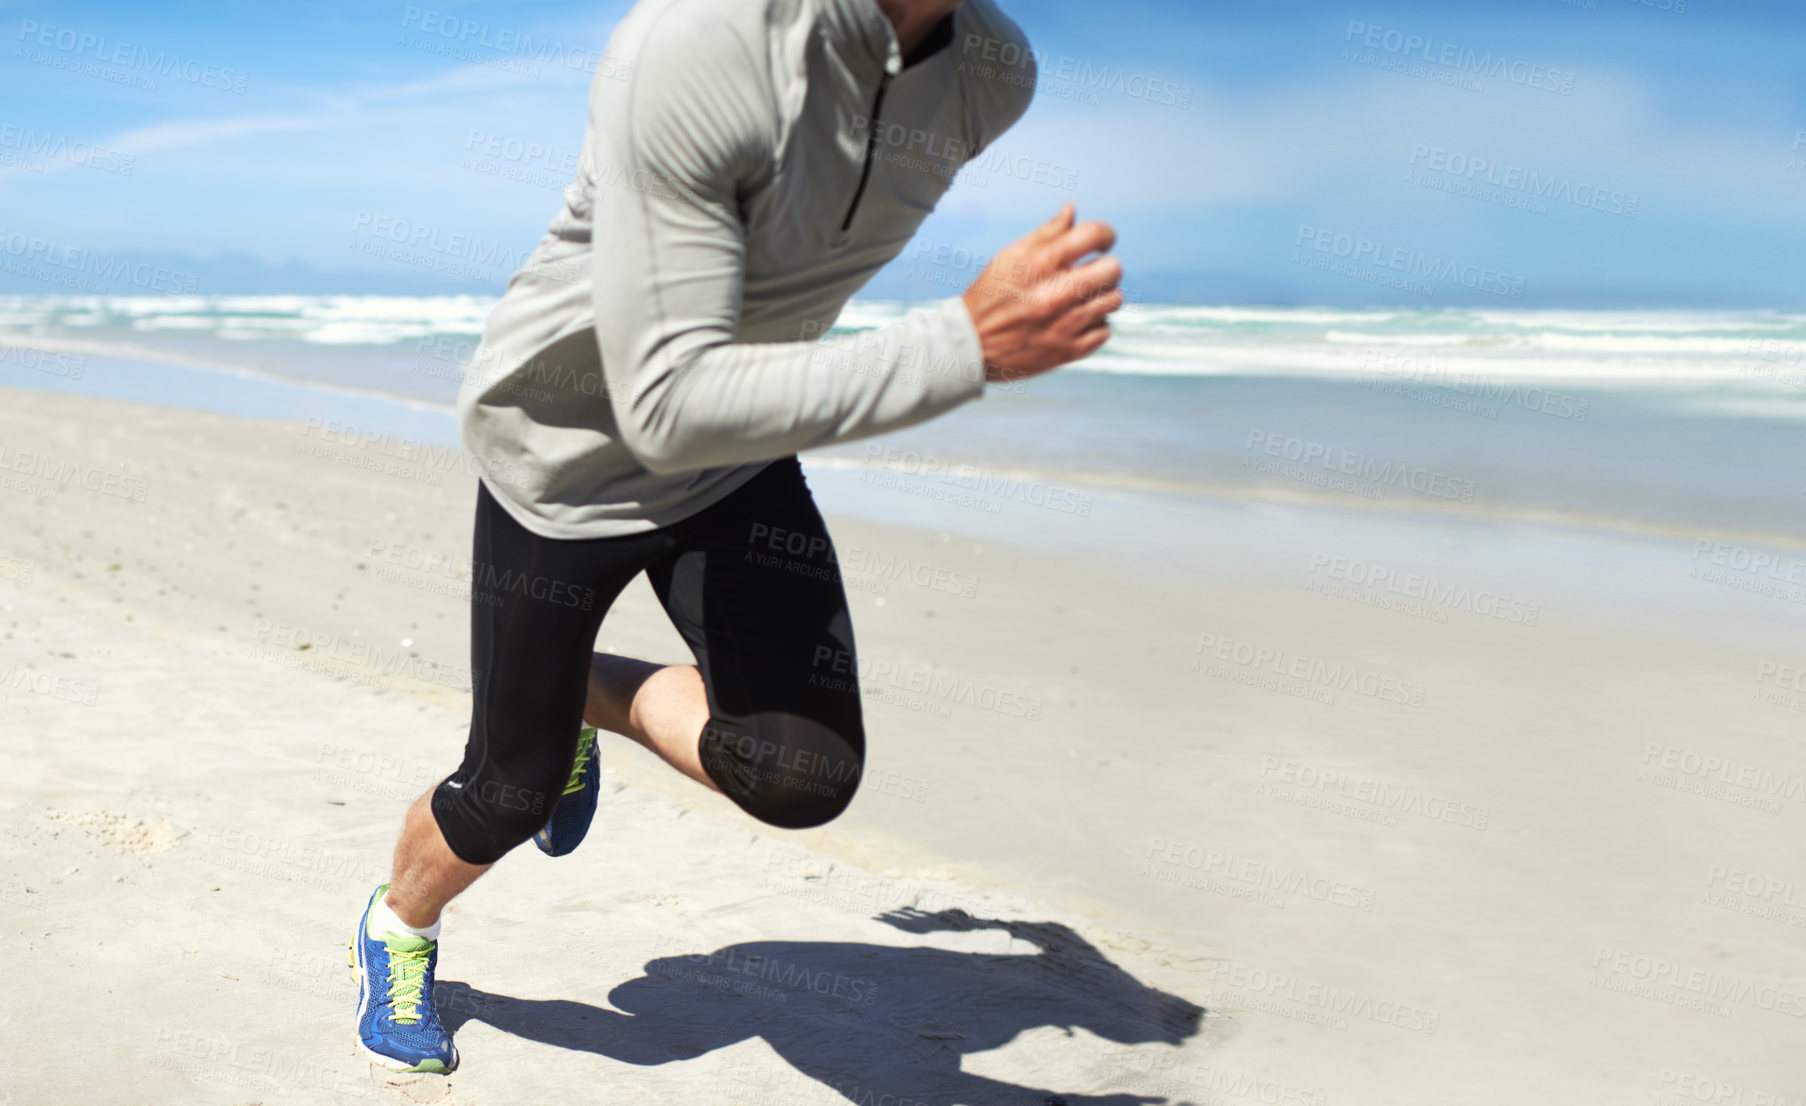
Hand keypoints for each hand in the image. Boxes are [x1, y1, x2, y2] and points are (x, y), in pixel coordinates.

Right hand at [961, 204, 1122, 383]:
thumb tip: (1071, 210)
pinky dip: (1095, 325)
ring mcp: (1063, 325)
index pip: (1092, 236)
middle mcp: (1053, 294)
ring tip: (1083, 299)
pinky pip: (1104, 330)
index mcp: (1038, 265)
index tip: (1102, 242)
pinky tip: (1077, 322)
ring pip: (1113, 300)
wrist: (970, 346)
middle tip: (1093, 273)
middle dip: (1106, 267)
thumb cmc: (990, 296)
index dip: (1105, 235)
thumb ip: (1044, 234)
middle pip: (1112, 269)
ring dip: (1102, 296)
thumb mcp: (1008, 258)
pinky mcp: (1067, 351)